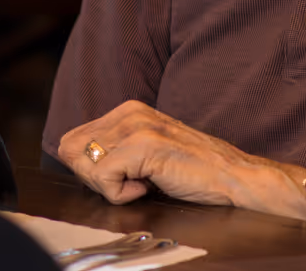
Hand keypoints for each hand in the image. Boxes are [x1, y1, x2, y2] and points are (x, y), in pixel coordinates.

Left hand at [57, 101, 301, 212]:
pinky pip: (104, 178)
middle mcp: (128, 112)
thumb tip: (77, 162)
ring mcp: (136, 126)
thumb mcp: (147, 153)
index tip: (119, 178)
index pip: (72, 139)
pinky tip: (148, 187)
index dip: (88, 168)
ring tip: (141, 183)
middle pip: (71, 149)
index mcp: (127, 110)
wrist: (234, 177)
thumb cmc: (194, 172)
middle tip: (126, 184)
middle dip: (92, 176)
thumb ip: (117, 149)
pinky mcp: (144, 146)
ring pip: (84, 163)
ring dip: (108, 185)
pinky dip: (122, 194)